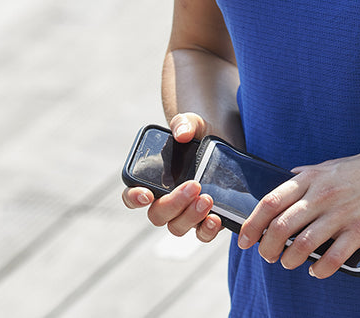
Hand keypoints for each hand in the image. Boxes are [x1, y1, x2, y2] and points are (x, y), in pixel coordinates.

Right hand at [121, 113, 223, 242]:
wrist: (227, 144)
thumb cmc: (201, 135)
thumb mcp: (194, 124)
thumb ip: (184, 124)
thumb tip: (182, 134)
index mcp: (153, 180)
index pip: (132, 195)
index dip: (134, 197)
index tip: (146, 193)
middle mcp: (165, 201)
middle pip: (158, 215)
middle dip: (174, 203)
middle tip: (194, 185)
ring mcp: (184, 213)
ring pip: (177, 227)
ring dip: (191, 217)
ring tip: (207, 199)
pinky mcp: (205, 219)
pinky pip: (202, 234)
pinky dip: (207, 230)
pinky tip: (216, 218)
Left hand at [237, 146, 359, 277]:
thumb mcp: (333, 165)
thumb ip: (308, 173)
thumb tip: (288, 176)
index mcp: (312, 178)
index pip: (271, 202)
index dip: (252, 223)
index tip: (244, 239)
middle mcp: (323, 195)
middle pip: (282, 226)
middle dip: (268, 247)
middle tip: (267, 256)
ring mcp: (342, 213)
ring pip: (304, 244)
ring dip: (290, 260)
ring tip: (288, 264)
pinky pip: (334, 257)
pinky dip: (320, 269)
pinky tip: (316, 272)